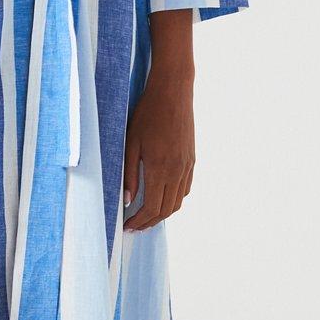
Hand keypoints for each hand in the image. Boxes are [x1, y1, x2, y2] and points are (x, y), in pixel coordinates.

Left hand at [122, 71, 194, 230]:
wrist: (173, 92)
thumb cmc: (147, 114)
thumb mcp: (130, 143)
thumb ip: (129, 174)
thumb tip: (127, 200)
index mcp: (160, 168)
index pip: (151, 207)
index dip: (139, 221)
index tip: (127, 226)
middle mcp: (177, 171)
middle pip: (166, 210)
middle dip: (150, 222)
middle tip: (135, 226)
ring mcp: (187, 166)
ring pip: (178, 201)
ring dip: (162, 213)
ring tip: (147, 216)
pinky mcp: (192, 160)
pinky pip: (185, 188)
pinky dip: (174, 199)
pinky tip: (162, 197)